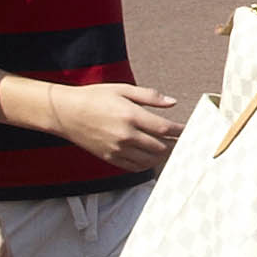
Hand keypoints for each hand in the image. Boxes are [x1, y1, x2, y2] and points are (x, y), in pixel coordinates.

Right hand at [44, 79, 192, 171]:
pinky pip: (134, 166)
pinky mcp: (110, 158)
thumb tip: (172, 102)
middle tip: (184, 142)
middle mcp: (126, 135)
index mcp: (131, 115)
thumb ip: (149, 96)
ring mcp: (117, 149)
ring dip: (162, 156)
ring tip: (171, 150)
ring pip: (149, 159)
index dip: (180, 131)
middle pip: (160, 146)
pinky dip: (147, 164)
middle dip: (174, 144)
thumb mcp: (123, 89)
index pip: (164, 128)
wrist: (66, 113)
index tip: (190, 130)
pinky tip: (152, 157)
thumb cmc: (95, 97)